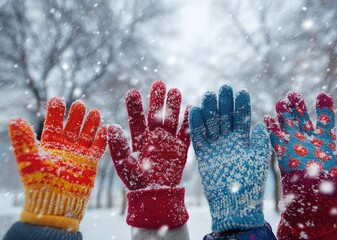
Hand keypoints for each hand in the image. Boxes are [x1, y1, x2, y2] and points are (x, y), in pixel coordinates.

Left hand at [8, 97, 106, 231]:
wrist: (56, 202)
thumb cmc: (40, 183)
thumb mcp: (29, 160)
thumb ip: (24, 140)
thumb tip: (14, 120)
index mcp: (50, 145)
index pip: (53, 124)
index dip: (55, 112)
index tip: (57, 100)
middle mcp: (65, 148)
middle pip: (72, 127)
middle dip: (76, 115)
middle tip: (79, 103)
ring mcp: (78, 155)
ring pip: (86, 135)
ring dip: (91, 124)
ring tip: (95, 111)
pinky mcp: (90, 163)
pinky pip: (98, 149)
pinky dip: (102, 139)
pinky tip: (107, 128)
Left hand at [108, 80, 189, 228]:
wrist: (156, 195)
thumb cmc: (137, 181)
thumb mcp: (125, 165)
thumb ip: (119, 147)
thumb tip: (111, 127)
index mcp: (139, 138)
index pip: (136, 119)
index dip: (135, 106)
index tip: (133, 92)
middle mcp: (154, 136)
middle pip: (156, 114)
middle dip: (157, 100)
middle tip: (158, 83)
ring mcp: (168, 141)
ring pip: (171, 120)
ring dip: (173, 106)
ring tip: (174, 90)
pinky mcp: (181, 148)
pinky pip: (186, 133)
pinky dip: (189, 122)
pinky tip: (190, 108)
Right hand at [189, 85, 270, 232]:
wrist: (234, 204)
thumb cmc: (250, 184)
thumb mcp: (258, 161)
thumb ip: (259, 142)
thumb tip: (260, 124)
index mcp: (243, 140)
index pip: (242, 118)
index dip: (241, 105)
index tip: (241, 91)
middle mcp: (228, 141)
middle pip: (225, 117)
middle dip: (224, 103)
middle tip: (224, 87)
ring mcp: (215, 146)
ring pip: (211, 124)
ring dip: (210, 110)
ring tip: (209, 95)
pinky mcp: (203, 154)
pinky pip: (198, 137)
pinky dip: (196, 125)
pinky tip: (195, 110)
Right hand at [265, 92, 336, 239]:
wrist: (312, 211)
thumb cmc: (332, 196)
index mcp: (326, 146)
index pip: (326, 122)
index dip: (324, 108)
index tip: (322, 95)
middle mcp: (309, 146)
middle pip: (303, 121)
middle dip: (299, 108)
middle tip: (292, 95)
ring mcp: (295, 151)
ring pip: (289, 129)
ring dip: (284, 116)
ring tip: (280, 102)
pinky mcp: (283, 159)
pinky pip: (276, 142)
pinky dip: (271, 131)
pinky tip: (267, 119)